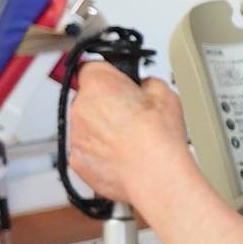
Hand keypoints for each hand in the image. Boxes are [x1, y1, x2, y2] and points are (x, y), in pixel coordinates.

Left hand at [68, 63, 187, 204]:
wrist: (155, 175)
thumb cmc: (159, 138)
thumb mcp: (166, 95)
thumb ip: (148, 84)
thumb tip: (146, 87)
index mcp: (99, 84)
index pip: (93, 68)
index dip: (110, 76)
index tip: (120, 84)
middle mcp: (80, 108)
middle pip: (89, 99)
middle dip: (107, 105)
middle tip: (132, 116)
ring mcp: (76, 136)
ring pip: (87, 126)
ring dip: (103, 130)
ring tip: (130, 140)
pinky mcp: (77, 161)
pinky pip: (86, 151)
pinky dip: (100, 154)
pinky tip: (123, 157)